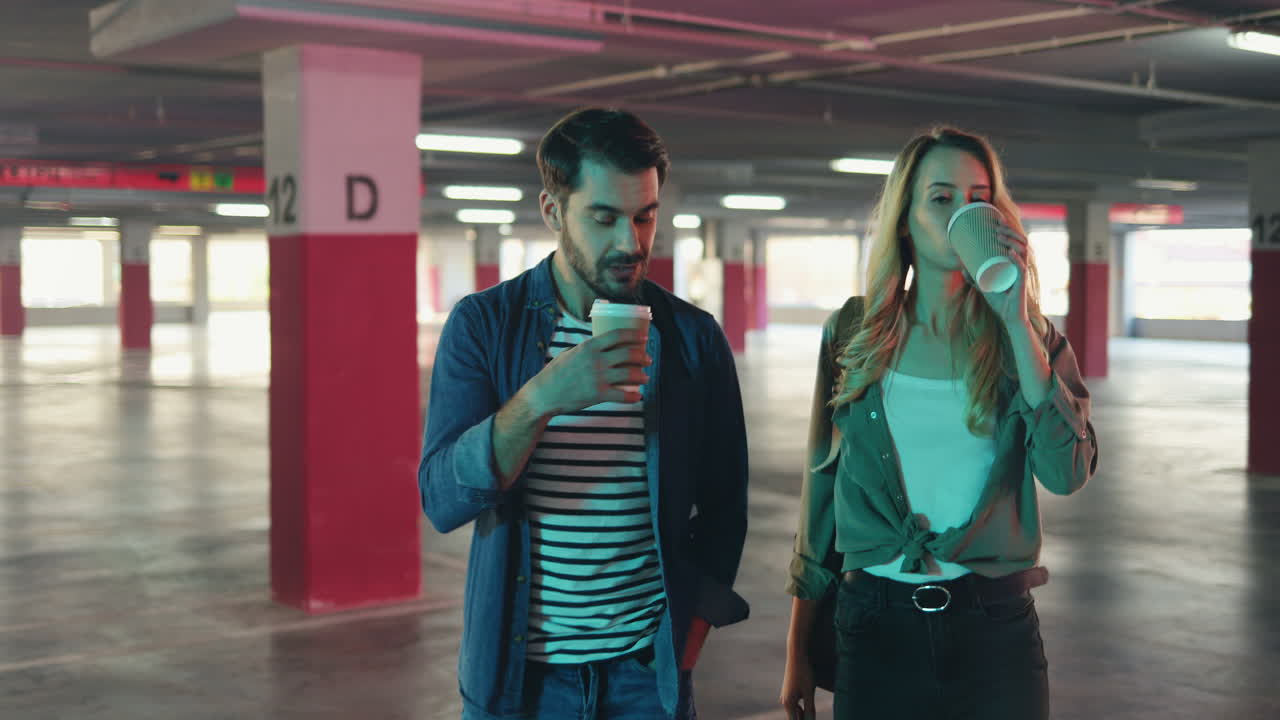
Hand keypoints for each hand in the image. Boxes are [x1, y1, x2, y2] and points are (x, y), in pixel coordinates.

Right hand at [526, 328, 650, 415]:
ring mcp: (598, 378)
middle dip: (642, 356)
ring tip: (645, 377)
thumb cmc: (555, 373)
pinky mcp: (598, 395)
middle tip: (647, 359)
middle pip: (628, 353)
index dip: (634, 335)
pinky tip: (637, 396)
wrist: (544, 394)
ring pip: (630, 374)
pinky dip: (633, 397)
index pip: (618, 335)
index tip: (643, 337)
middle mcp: (596, 360)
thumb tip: (600, 346)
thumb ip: (586, 349)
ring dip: (642, 375)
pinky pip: (623, 396)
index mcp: (589, 346)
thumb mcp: (570, 353)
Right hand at [780, 654, 817, 719]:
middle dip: (804, 719)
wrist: (796, 655)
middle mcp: (785, 701)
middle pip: (795, 717)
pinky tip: (808, 701)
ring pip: (795, 710)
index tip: (810, 719)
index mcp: (788, 704)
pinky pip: (795, 703)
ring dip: (804, 713)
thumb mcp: (809, 692)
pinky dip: (802, 705)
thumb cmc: (804, 673)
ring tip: (812, 709)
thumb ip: (810, 709)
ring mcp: (786, 695)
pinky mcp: (789, 690)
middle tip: (812, 716)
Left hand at [980, 218, 1031, 331]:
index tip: (998, 220)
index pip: (1017, 242)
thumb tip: (961, 267)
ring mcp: (1022, 273)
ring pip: (1022, 251)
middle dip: (1010, 231)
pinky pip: (1021, 269)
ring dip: (1011, 241)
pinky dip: (1016, 259)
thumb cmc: (1000, 301)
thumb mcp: (984, 286)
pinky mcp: (1021, 283)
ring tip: (999, 235)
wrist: (1009, 317)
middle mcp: (1021, 265)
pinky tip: (1010, 253)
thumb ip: (974, 277)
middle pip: (1020, 242)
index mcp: (1016, 262)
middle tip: (997, 225)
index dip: (1010, 229)